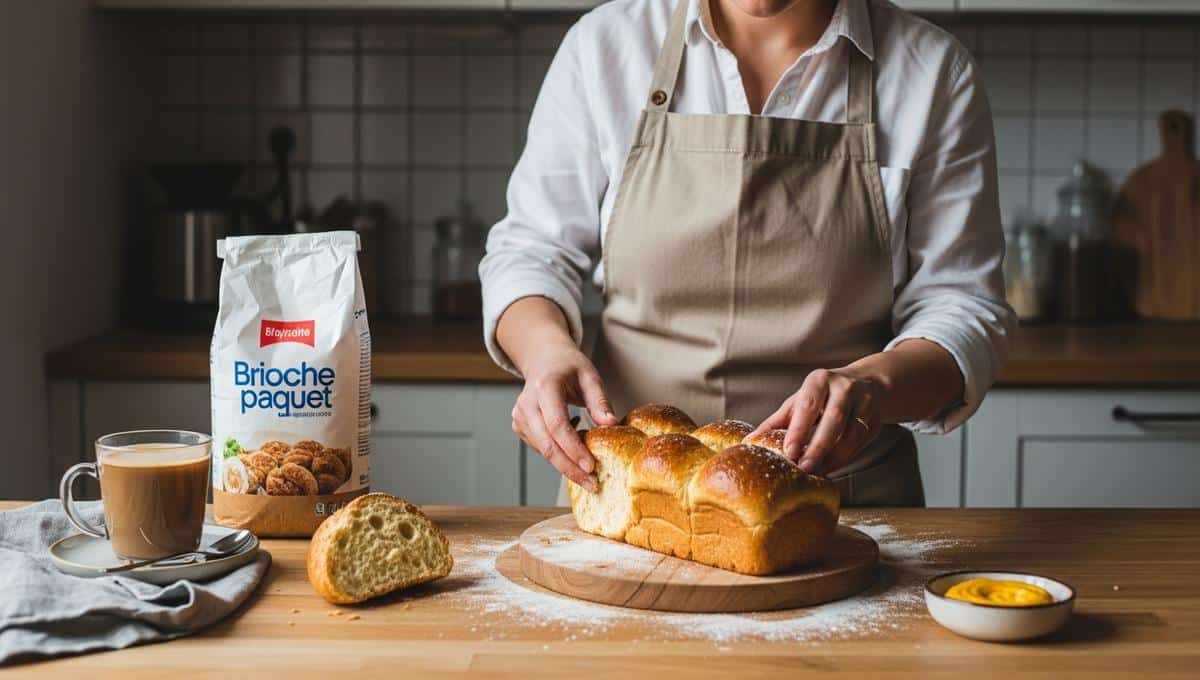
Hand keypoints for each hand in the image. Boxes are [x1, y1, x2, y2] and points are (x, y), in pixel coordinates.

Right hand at [510, 345, 618, 491]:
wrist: (544, 359)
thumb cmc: (568, 367)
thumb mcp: (590, 376)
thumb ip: (600, 401)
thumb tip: (612, 426)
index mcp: (545, 387)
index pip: (557, 425)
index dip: (573, 449)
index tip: (591, 466)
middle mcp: (527, 403)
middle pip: (547, 445)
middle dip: (570, 468)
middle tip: (592, 484)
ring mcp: (520, 416)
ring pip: (543, 451)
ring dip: (565, 466)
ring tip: (588, 473)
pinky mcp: (520, 426)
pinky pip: (540, 448)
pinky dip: (558, 455)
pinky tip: (574, 453)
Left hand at [750, 368, 883, 474]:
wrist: (867, 383)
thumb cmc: (822, 395)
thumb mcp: (800, 400)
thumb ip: (777, 421)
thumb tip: (749, 442)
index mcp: (819, 380)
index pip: (808, 405)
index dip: (798, 430)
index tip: (789, 452)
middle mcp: (844, 388)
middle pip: (834, 419)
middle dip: (818, 447)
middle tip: (804, 469)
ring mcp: (864, 403)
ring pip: (851, 434)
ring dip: (834, 456)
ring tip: (817, 472)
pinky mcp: (876, 419)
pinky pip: (860, 443)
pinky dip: (846, 457)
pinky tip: (831, 467)